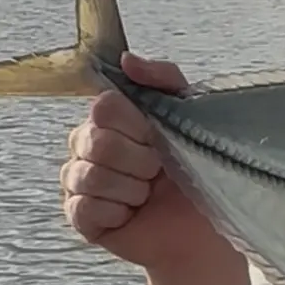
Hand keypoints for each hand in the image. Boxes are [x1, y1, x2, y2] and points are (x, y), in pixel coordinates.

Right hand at [59, 52, 233, 272]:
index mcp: (113, 117)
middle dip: (139, 160)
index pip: (103, 106)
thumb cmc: (199, 167)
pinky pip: (85, 208)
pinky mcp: (80, 218)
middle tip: (158, 170)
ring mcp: (80, 181)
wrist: (204, 225)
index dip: (135, 125)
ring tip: (147, 193)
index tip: (158, 137)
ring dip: (131, 188)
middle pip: (95, 141)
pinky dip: (117, 213)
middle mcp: (88, 144)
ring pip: (89, 176)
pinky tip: (132, 213)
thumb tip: (125, 59)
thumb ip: (163, 78)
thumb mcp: (191, 113)